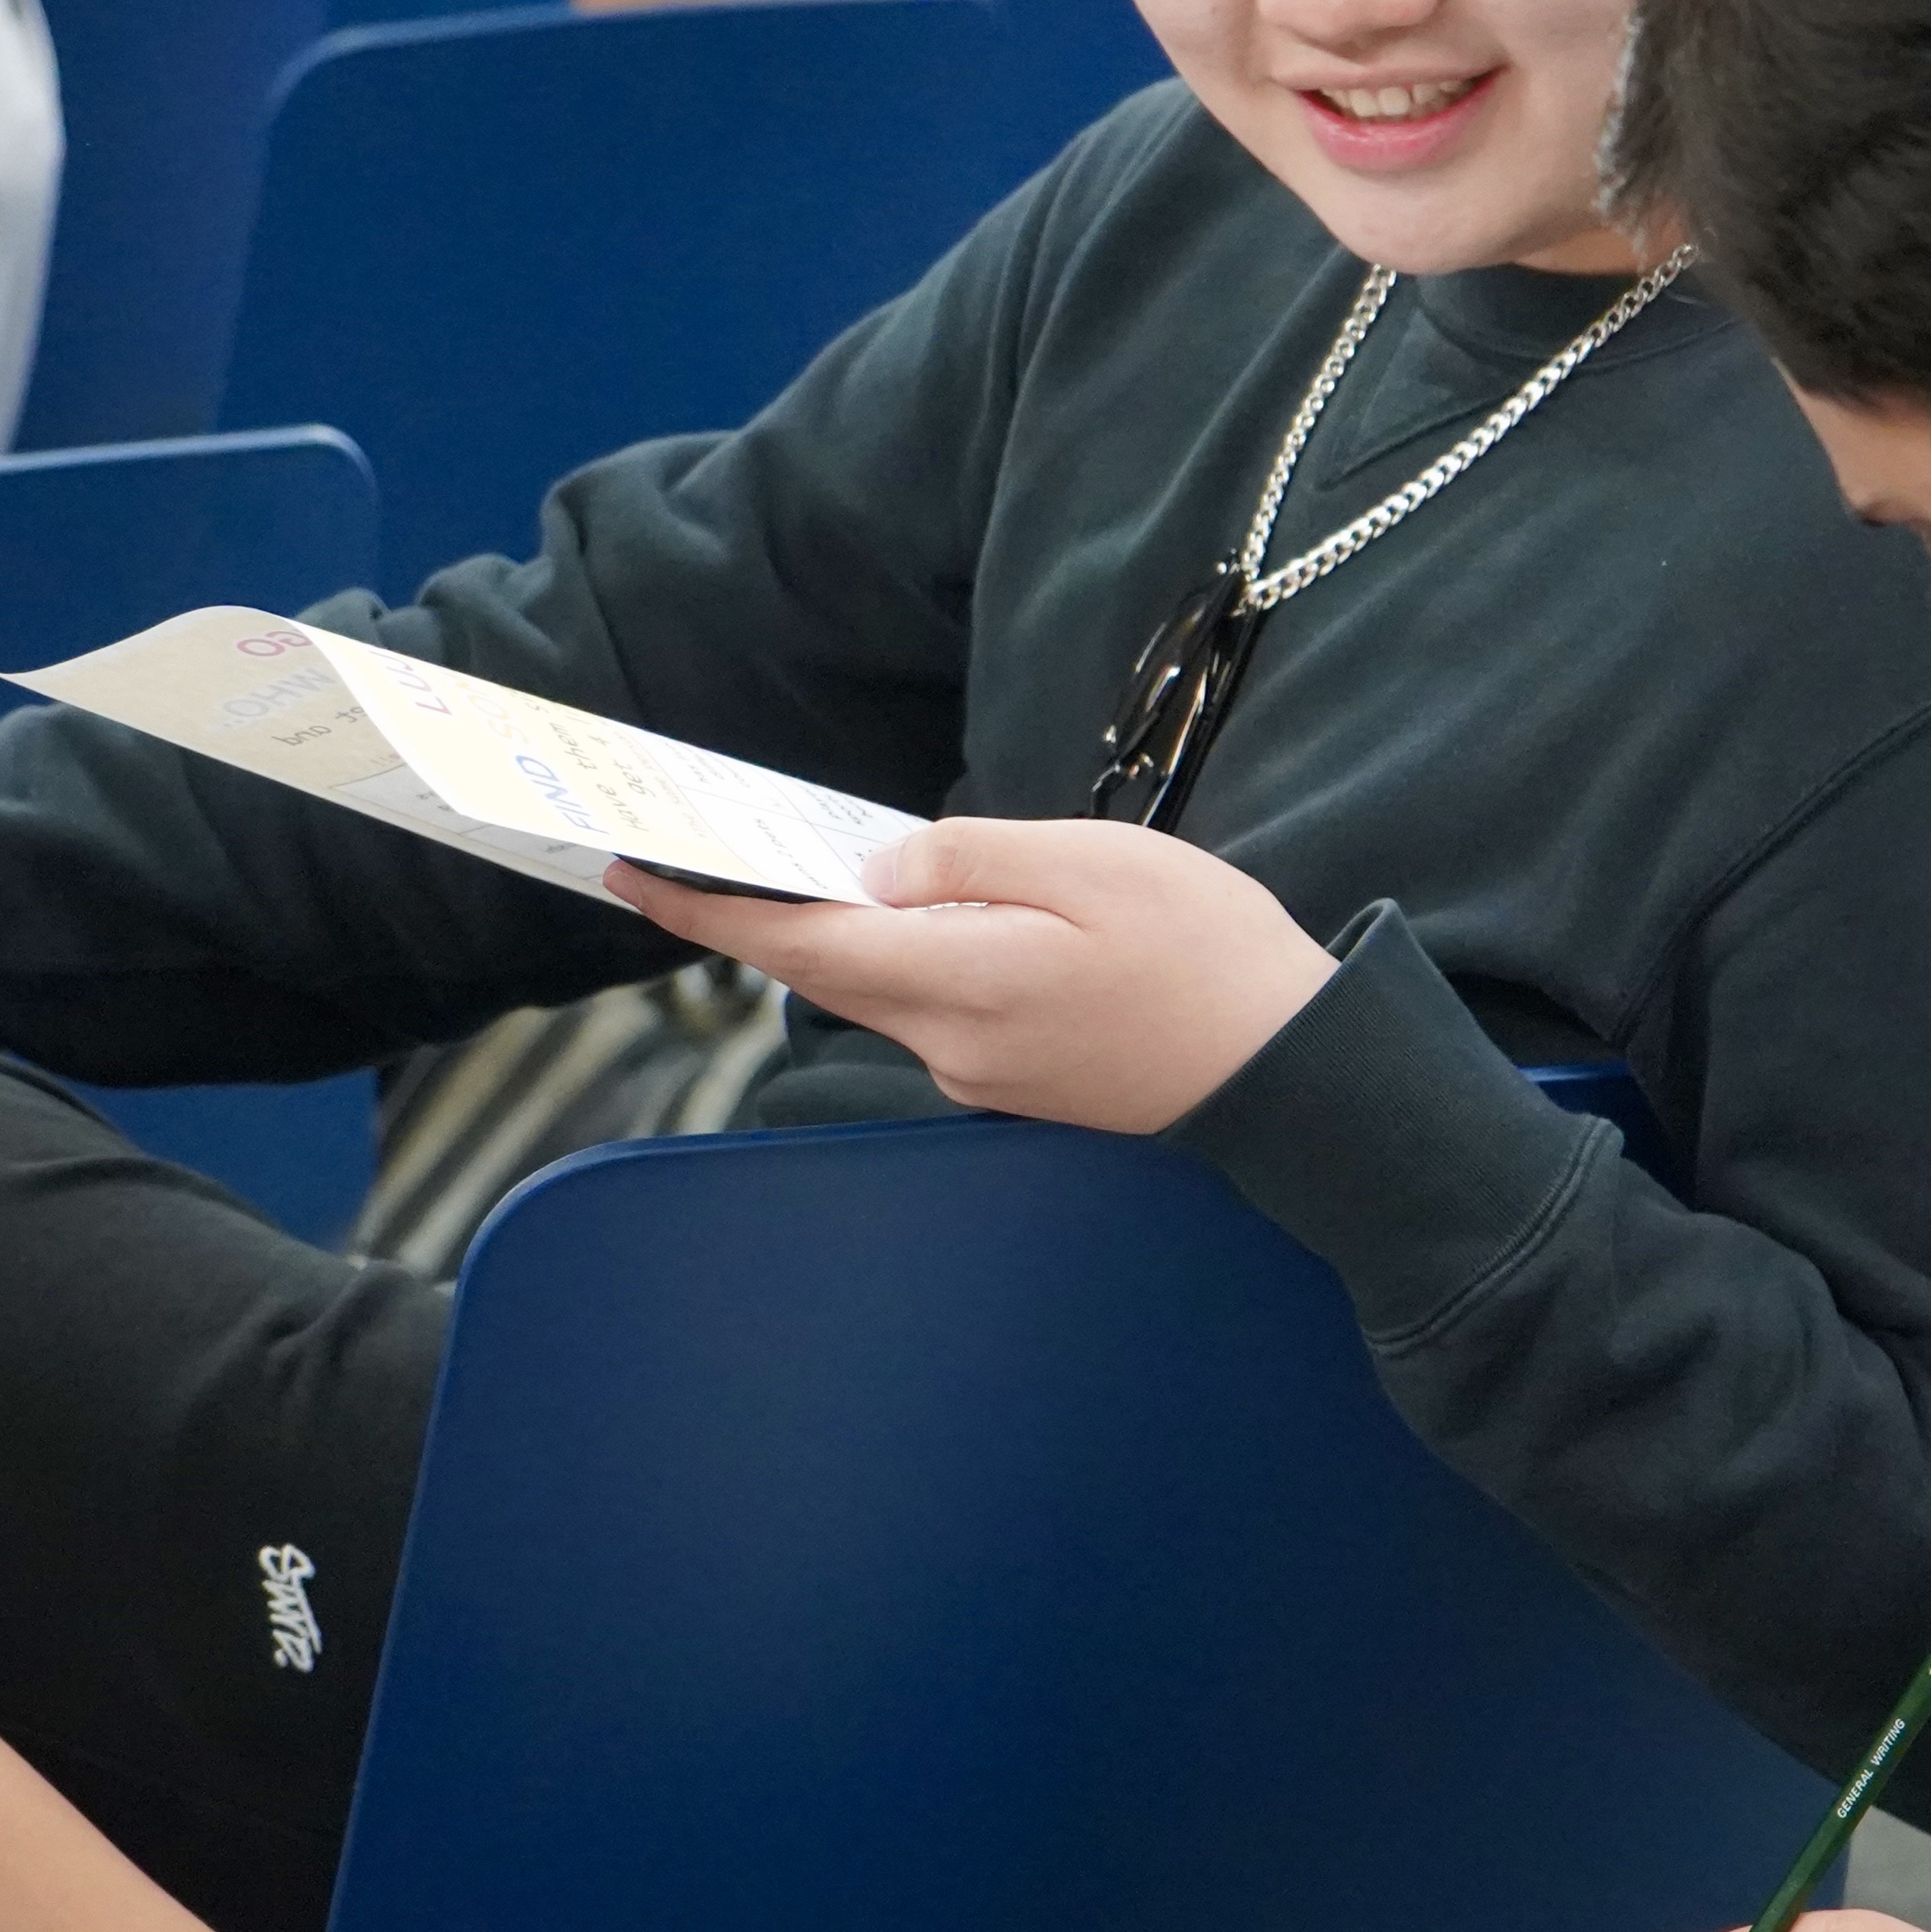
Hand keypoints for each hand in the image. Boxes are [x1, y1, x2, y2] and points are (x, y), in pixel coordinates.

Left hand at [601, 816, 1337, 1134]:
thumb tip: (878, 871)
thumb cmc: (1205, 956)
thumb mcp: (1089, 865)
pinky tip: (959, 914)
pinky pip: (944, 1006)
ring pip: (891, 986)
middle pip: (832, 968)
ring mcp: (985, 1074)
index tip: (633, 877)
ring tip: (841, 863)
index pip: (794, 943)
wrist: (1297, 1073)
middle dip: (769, 912)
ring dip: (860, 929)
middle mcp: (948, 1046)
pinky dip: (924, 956)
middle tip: (716, 849)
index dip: (707, 910)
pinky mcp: (1023, 1082)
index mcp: (953, 983)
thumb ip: (968, 861)